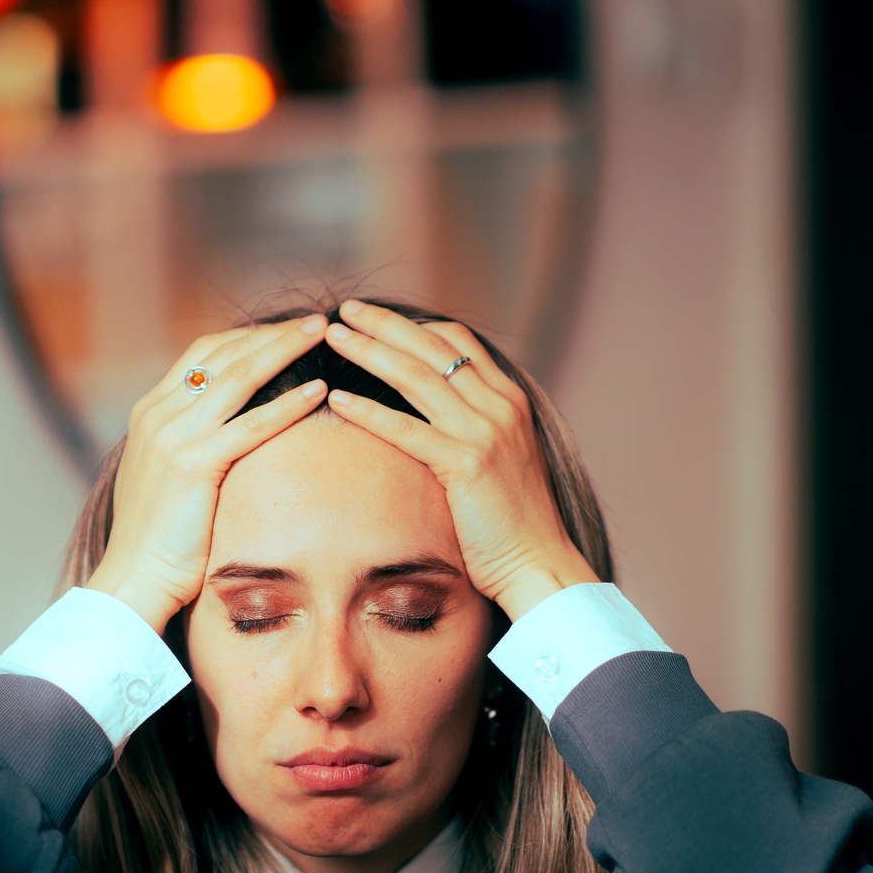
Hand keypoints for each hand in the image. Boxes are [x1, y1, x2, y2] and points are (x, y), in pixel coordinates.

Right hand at [86, 317, 329, 632]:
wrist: (133, 578)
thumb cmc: (157, 540)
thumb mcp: (166, 478)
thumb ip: (187, 446)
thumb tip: (223, 436)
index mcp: (149, 412)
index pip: (203, 354)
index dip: (248, 336)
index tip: (286, 331)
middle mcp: (157, 414)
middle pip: (224, 354)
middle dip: (272, 333)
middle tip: (315, 321)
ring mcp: (171, 436)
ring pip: (239, 377)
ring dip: (284, 350)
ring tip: (322, 334)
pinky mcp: (192, 465)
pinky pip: (250, 425)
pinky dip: (287, 404)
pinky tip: (319, 392)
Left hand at [322, 300, 596, 620]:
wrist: (540, 564)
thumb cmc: (514, 524)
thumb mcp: (501, 460)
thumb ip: (474, 430)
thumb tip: (433, 420)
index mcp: (509, 400)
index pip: (458, 341)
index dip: (415, 326)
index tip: (377, 319)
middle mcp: (500, 406)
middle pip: (432, 347)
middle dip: (384, 323)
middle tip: (345, 308)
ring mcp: (485, 432)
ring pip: (416, 376)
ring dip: (369, 350)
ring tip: (333, 336)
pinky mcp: (467, 464)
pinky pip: (407, 429)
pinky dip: (368, 410)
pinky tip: (337, 398)